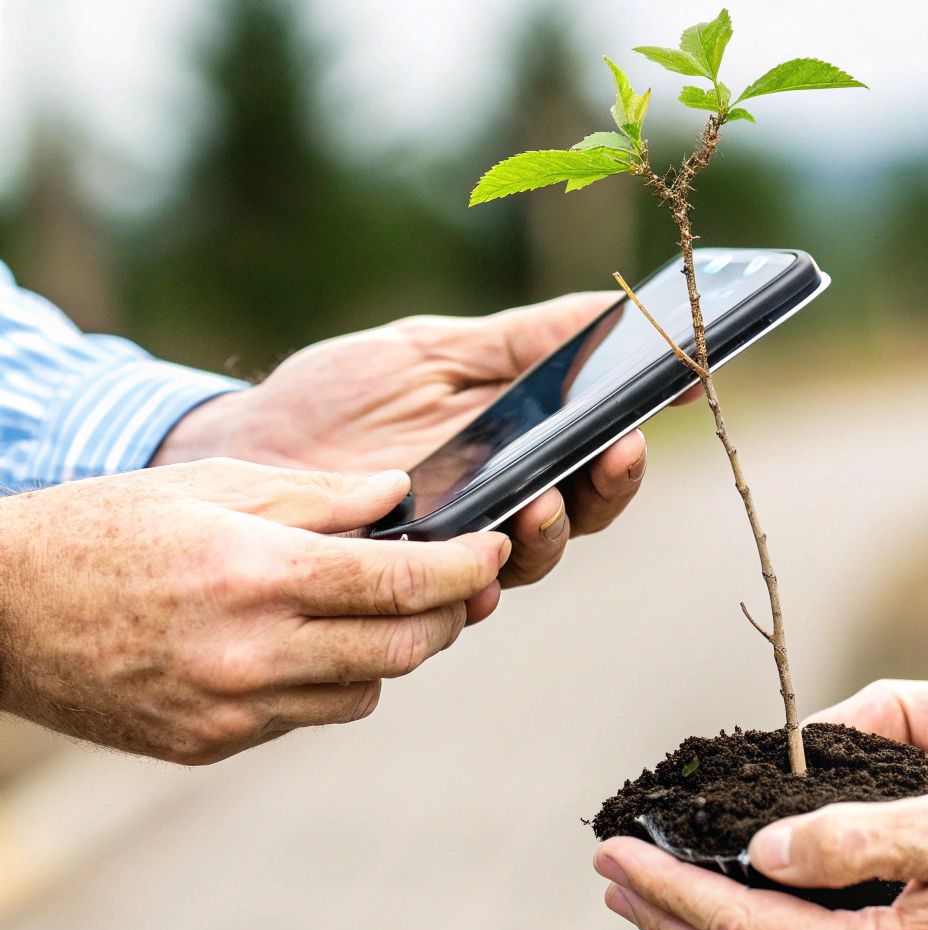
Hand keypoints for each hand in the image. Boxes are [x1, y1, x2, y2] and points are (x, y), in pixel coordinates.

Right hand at [0, 458, 508, 763]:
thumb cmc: (105, 527)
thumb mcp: (211, 483)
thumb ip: (320, 495)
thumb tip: (404, 494)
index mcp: (258, 574)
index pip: (405, 582)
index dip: (468, 567)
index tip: (496, 549)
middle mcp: (250, 652)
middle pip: (403, 648)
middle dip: (447, 615)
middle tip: (455, 586)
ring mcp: (229, 708)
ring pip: (365, 692)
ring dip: (386, 652)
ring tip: (371, 610)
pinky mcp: (208, 743)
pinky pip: (304, 717)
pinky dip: (323, 683)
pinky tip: (300, 644)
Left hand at [153, 293, 676, 586]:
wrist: (243, 450)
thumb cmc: (338, 396)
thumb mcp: (434, 349)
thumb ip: (522, 340)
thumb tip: (616, 310)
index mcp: (522, 447)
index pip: (598, 452)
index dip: (635, 432)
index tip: (664, 400)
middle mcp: (504, 505)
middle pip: (587, 510)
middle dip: (610, 485)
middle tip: (615, 452)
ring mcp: (460, 550)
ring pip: (534, 558)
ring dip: (551, 533)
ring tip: (540, 502)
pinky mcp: (412, 587)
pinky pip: (460, 601)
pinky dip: (478, 589)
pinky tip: (481, 573)